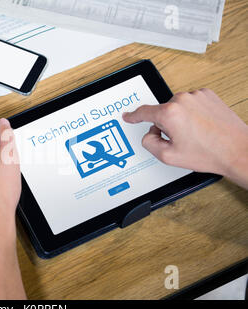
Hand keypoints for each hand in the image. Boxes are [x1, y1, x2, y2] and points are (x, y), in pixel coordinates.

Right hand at [123, 89, 247, 188]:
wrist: (237, 149)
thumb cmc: (209, 153)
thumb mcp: (169, 157)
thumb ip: (149, 144)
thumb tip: (150, 135)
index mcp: (170, 113)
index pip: (144, 112)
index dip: (133, 116)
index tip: (128, 116)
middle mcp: (182, 100)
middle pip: (162, 112)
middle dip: (167, 126)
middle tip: (181, 140)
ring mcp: (197, 96)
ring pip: (177, 108)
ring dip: (181, 119)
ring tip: (195, 135)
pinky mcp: (208, 95)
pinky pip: (191, 103)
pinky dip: (193, 114)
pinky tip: (202, 127)